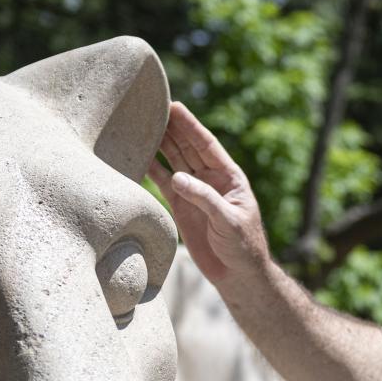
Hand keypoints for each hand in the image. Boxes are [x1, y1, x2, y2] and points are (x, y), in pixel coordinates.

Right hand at [149, 102, 270, 285]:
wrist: (237, 274)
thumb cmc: (243, 246)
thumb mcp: (228, 221)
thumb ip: (204, 198)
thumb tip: (177, 178)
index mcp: (229, 176)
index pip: (206, 144)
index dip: (190, 125)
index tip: (174, 106)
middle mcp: (210, 179)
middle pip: (187, 147)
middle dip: (171, 127)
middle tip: (152, 106)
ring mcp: (194, 191)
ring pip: (174, 161)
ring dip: (160, 143)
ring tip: (141, 124)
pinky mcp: (181, 207)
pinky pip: (163, 183)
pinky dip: (151, 170)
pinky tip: (138, 155)